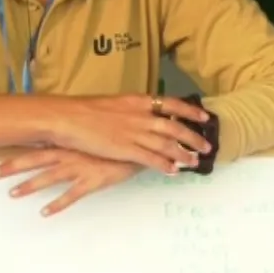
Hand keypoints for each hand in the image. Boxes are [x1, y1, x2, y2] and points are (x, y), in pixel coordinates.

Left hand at [0, 149, 143, 215]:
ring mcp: (80, 167)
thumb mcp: (91, 137)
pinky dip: (58, 204)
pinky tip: (45, 212)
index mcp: (68, 142)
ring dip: (30, 185)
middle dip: (13, 167)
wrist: (140, 145)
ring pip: (49, 177)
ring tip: (12, 193)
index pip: (35, 146)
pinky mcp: (93, 180)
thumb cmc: (115, 140)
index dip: (16, 150)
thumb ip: (74, 140)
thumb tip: (58, 140)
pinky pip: (72, 195)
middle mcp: (70, 153)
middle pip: (35, 160)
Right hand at [42, 94, 211, 173]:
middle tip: (207, 146)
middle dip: (193, 137)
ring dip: (183, 154)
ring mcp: (134, 133)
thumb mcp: (113, 103)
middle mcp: (140, 115)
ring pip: (167, 144)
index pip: (172, 104)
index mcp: (137, 101)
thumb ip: (130, 109)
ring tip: (194, 162)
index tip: (205, 118)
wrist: (66, 118)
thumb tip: (142, 114)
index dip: (190, 112)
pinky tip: (173, 171)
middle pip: (175, 126)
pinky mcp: (125, 149)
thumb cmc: (84, 110)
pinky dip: (164, 164)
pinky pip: (151, 158)